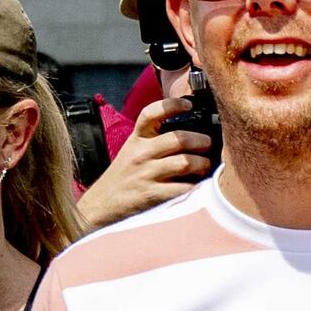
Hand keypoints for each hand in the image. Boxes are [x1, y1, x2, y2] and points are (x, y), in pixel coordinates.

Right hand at [79, 92, 213, 228]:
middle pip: (179, 138)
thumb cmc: (124, 177)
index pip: (151, 113)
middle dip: (202, 141)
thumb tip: (190, 133)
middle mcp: (141, 153)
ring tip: (205, 167)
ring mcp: (147, 174)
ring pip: (186, 162)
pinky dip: (198, 186)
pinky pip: (185, 188)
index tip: (188, 104)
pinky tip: (200, 186)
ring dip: (203, 164)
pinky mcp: (153, 195)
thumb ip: (155, 140)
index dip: (172, 104)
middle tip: (209, 145)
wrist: (101, 205)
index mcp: (136, 139)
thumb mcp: (132, 151)